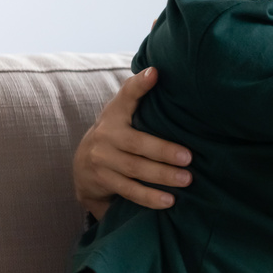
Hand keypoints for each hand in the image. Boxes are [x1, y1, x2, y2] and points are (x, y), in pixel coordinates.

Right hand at [73, 67, 192, 216]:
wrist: (83, 165)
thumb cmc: (118, 133)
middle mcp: (105, 135)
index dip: (139, 85)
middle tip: (189, 158)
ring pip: (134, 169)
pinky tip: (168, 201)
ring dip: (162, 176)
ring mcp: (101, 160)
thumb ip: (139, 95)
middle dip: (164, 151)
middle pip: (138, 143)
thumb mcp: (124, 112)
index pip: (126, 95)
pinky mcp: (102, 181)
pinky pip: (128, 190)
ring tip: (186, 180)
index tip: (155, 73)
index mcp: (114, 113)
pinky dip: (149, 197)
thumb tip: (161, 71)